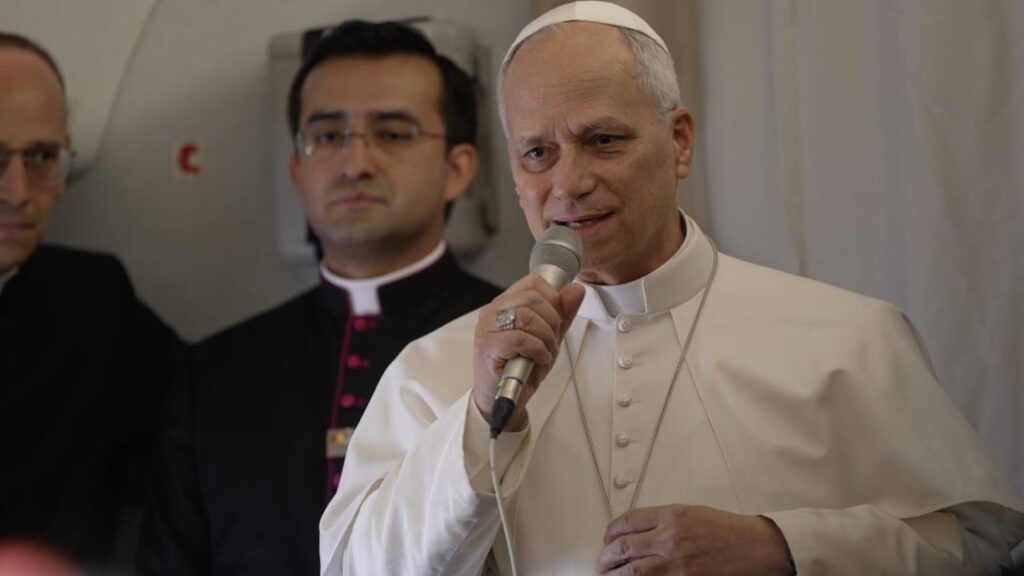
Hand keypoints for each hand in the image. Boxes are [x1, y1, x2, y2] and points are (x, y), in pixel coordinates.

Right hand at [473, 274, 584, 429]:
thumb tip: (576, 289)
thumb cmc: (522, 367)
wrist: (503, 399)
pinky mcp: (487, 346)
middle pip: (533, 298)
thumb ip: (562, 313)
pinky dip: (537, 349)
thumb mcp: (549, 337)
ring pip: (526, 316)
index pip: (534, 283)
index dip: (554, 300)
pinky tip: (537, 359)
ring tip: (544, 352)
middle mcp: (493, 310)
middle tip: (551, 341)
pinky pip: (520, 338)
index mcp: (506, 303)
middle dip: (552, 321)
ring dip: (545, 337)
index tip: (556, 321)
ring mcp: (487, 327)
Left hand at [595, 505, 792, 575]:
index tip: (607, 538)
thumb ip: (664, 521)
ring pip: (632, 572)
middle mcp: (671, 539)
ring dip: (615, 574)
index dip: (611, 532)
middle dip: (607, 556)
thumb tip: (636, 532)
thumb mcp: (693, 514)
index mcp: (672, 516)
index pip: (628, 522)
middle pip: (624, 547)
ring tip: (607, 575)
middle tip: (602, 562)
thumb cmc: (729, 530)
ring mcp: (677, 565)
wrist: (759, 548)